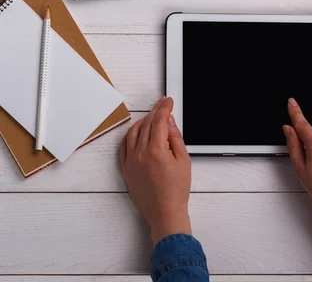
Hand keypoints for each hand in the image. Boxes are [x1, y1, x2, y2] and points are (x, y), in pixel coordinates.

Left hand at [120, 97, 191, 244]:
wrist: (164, 212)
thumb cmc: (176, 190)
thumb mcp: (184, 161)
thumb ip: (175, 138)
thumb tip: (169, 122)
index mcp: (156, 151)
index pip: (159, 121)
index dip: (164, 108)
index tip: (168, 101)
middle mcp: (140, 154)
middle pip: (146, 125)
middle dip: (155, 112)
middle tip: (163, 104)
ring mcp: (131, 162)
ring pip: (133, 133)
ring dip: (142, 121)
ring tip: (152, 117)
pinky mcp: (126, 170)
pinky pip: (124, 147)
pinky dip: (130, 136)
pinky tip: (136, 132)